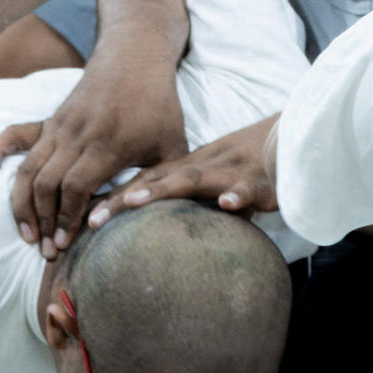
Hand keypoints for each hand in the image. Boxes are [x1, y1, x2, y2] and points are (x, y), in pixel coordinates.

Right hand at [0, 54, 185, 250]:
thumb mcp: (171, 149)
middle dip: (44, 221)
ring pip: (29, 168)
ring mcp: (59, 125)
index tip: (64, 244)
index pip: (75, 187)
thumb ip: (151, 186)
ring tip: (26, 234)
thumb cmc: (159, 109)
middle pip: (47, 183)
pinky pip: (14, 136)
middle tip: (46, 250)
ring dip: (23, 204)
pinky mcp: (50, 120)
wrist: (135, 58)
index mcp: (108, 143)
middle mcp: (77, 134)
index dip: (66, 218)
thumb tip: (122, 220)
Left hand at [101, 115, 278, 225]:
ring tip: (134, 201)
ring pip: (192, 179)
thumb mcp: (210, 183)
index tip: (79, 217)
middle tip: (91, 219)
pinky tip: (228, 204)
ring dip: (163, 190)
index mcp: (187, 170)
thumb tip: (148, 233)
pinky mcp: (261, 183)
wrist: (293, 139)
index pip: (142, 182)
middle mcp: (202, 168)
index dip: (111, 197)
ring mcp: (230, 173)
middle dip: (122, 199)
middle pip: (155, 181)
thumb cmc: (248, 166)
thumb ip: (183, 201)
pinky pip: (248, 188)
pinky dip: (238, 195)